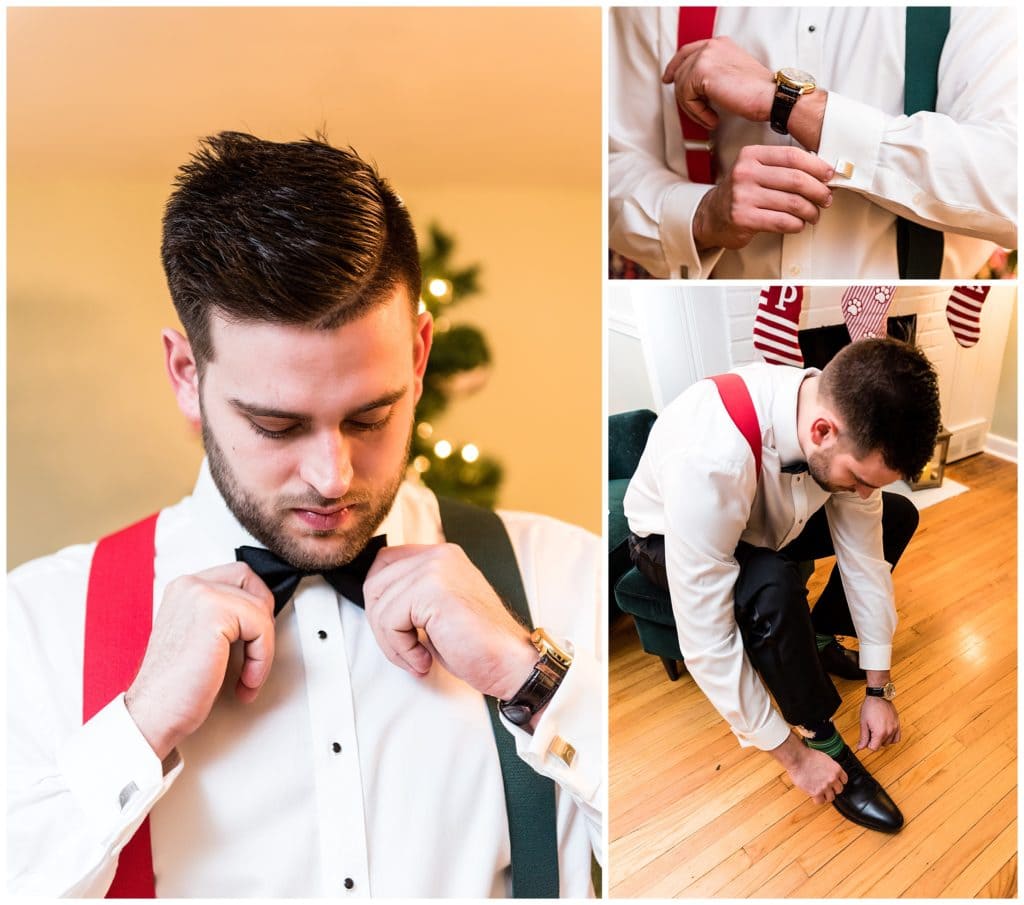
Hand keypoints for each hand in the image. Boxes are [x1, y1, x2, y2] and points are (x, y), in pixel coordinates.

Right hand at [125, 563, 275, 760]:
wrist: (153, 714)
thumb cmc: (177, 686)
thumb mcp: (200, 636)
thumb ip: (223, 616)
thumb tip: (262, 610)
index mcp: (185, 588)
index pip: (239, 575)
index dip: (255, 607)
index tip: (251, 641)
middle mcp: (190, 585)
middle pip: (253, 583)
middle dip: (262, 620)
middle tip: (255, 655)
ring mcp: (201, 594)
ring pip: (261, 608)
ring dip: (263, 649)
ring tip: (248, 678)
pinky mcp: (215, 613)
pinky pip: (262, 627)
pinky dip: (262, 659)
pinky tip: (245, 682)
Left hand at [363, 544, 537, 699]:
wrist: (511, 664)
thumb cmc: (476, 646)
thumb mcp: (436, 611)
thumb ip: (411, 596)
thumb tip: (374, 603)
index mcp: (441, 555)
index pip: (384, 562)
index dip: (380, 600)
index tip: (398, 631)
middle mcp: (439, 555)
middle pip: (375, 582)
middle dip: (381, 625)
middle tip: (406, 650)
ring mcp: (436, 568)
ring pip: (379, 605)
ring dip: (392, 643)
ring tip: (418, 658)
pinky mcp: (432, 589)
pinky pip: (390, 621)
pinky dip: (400, 649)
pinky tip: (424, 659)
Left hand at [662, 36, 774, 128]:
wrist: (769, 96)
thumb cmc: (756, 92)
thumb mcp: (730, 74)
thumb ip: (712, 72)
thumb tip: (692, 85)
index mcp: (718, 44)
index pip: (687, 51)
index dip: (674, 66)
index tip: (668, 79)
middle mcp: (710, 46)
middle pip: (680, 73)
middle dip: (685, 98)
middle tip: (698, 114)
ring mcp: (705, 56)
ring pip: (681, 88)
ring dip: (693, 110)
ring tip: (709, 118)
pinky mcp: (701, 72)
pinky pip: (686, 99)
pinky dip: (698, 114)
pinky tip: (712, 118)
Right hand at [692, 145, 833, 250]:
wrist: (712, 216)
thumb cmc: (741, 193)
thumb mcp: (756, 170)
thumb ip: (783, 167)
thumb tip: (822, 173)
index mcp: (751, 155)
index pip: (792, 156)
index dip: (817, 166)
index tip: (828, 175)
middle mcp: (745, 173)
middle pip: (796, 180)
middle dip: (818, 191)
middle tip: (826, 198)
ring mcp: (742, 196)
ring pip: (792, 203)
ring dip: (810, 211)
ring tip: (813, 214)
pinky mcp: (743, 218)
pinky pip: (781, 221)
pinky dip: (796, 225)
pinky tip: (798, 224)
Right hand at [770, 734, 846, 803]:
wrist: (797, 757)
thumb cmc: (807, 755)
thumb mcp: (824, 758)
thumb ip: (830, 768)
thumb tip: (829, 773)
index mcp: (836, 769)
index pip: (844, 780)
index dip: (838, 781)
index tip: (833, 782)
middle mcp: (833, 779)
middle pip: (839, 790)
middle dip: (832, 788)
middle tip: (825, 786)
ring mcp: (825, 786)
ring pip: (831, 798)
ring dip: (825, 795)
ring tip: (819, 791)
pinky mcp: (816, 792)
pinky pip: (820, 801)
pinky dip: (817, 799)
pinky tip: (813, 795)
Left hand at [859, 697, 900, 750]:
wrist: (878, 697)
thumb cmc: (870, 707)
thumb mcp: (863, 723)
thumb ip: (863, 737)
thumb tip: (860, 747)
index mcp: (880, 732)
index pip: (874, 748)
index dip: (867, 744)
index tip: (865, 738)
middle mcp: (889, 732)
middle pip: (881, 745)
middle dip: (874, 741)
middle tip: (869, 731)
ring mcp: (895, 729)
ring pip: (888, 743)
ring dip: (882, 739)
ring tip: (876, 730)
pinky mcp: (898, 725)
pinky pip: (897, 738)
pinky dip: (891, 738)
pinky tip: (885, 733)